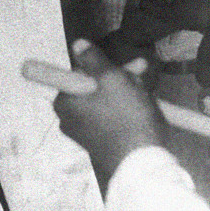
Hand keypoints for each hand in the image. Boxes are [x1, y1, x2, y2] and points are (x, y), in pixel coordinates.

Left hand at [24, 39, 165, 184]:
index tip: (121, 66)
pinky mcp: (102, 144)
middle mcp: (68, 118)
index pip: (79, 73)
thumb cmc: (125, 117)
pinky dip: (126, 109)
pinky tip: (143, 106)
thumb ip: (93, 58)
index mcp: (64, 102)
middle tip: (141, 72)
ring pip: (105, 101)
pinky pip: (111, 118)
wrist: (142, 166)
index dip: (102, 66)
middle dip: (119, 77)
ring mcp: (85, 133)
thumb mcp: (111, 78)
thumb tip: (77, 44)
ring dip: (126, 91)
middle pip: (93, 86)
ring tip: (146, 91)